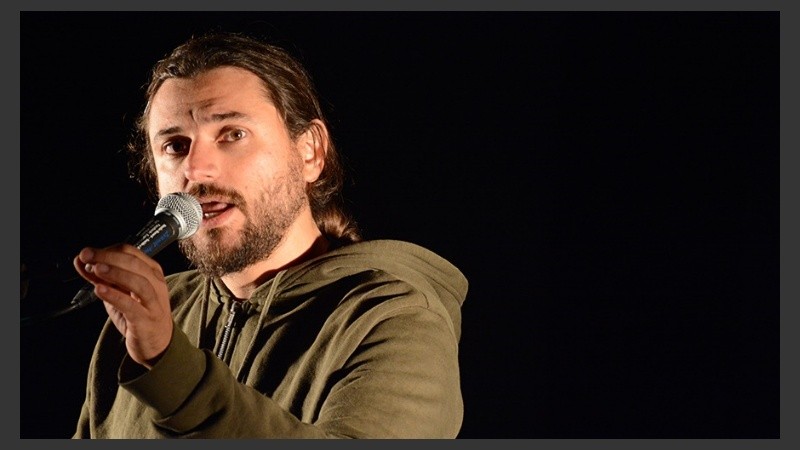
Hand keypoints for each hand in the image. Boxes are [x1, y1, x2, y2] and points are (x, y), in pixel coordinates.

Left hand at [73, 243, 172, 368]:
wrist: (157, 343)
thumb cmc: (138, 314)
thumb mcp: (119, 292)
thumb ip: (101, 277)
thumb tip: (80, 261)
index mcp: (151, 272)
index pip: (130, 252)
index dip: (107, 250)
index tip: (87, 254)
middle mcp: (156, 283)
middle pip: (134, 263)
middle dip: (108, 257)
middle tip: (86, 256)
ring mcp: (153, 302)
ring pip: (139, 282)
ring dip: (115, 273)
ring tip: (96, 269)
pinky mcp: (146, 320)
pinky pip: (131, 306)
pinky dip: (115, 296)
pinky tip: (100, 290)